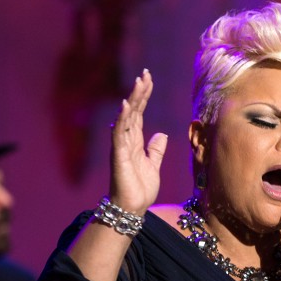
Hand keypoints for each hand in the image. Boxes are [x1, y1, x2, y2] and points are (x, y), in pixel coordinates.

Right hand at [108, 69, 167, 214]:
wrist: (133, 207)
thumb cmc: (140, 189)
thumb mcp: (154, 165)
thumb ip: (156, 150)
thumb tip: (162, 134)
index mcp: (135, 141)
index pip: (139, 113)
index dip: (144, 96)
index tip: (148, 79)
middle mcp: (127, 140)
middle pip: (133, 111)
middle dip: (139, 92)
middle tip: (145, 74)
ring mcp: (121, 146)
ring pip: (127, 118)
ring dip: (132, 100)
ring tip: (138, 83)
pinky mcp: (119, 155)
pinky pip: (119, 133)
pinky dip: (122, 119)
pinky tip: (125, 105)